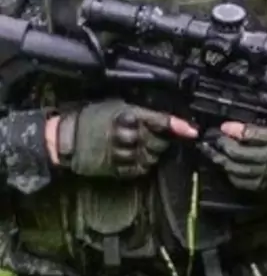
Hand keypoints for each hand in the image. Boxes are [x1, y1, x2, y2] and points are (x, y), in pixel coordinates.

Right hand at [46, 101, 196, 176]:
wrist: (66, 139)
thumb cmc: (90, 119)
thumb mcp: (115, 105)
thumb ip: (139, 113)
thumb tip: (163, 119)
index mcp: (128, 115)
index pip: (160, 121)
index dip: (178, 127)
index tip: (192, 131)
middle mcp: (128, 135)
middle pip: (160, 142)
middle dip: (160, 140)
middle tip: (150, 136)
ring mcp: (123, 154)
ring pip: (152, 158)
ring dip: (150, 154)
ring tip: (137, 146)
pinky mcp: (117, 168)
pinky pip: (139, 170)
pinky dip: (140, 165)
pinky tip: (132, 157)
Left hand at [201, 121, 266, 191]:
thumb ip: (253, 128)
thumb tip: (227, 127)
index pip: (248, 134)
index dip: (233, 130)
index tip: (223, 127)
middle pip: (238, 153)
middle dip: (222, 146)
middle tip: (214, 140)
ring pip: (236, 169)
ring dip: (222, 160)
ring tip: (214, 153)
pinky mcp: (264, 186)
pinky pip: (241, 182)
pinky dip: (231, 174)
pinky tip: (227, 167)